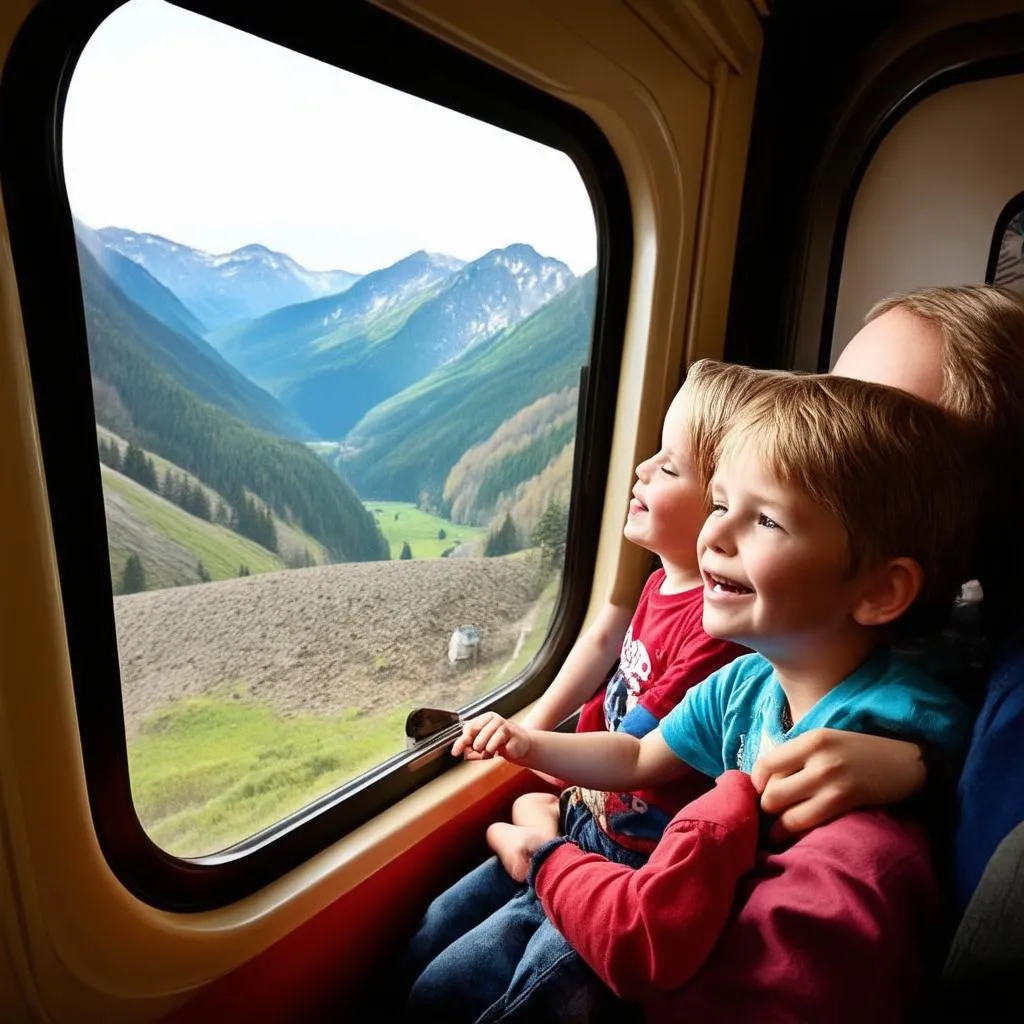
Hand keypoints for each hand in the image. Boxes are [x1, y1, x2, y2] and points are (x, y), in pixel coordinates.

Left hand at [452, 712, 532, 762]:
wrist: (522, 745)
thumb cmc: (501, 744)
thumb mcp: (483, 747)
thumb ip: (471, 750)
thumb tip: (463, 753)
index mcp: (485, 719)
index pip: (469, 727)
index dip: (461, 741)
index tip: (455, 751)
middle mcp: (493, 719)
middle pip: (475, 731)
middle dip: (475, 746)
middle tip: (479, 751)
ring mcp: (503, 725)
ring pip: (485, 740)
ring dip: (485, 750)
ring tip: (489, 752)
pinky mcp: (511, 733)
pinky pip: (496, 744)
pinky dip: (494, 751)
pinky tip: (498, 752)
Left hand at [750, 729, 925, 838]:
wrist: (905, 763)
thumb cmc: (859, 752)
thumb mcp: (825, 741)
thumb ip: (796, 756)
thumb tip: (763, 780)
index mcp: (810, 740)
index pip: (765, 764)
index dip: (756, 782)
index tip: (761, 790)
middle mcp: (818, 759)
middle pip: (771, 793)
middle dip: (767, 807)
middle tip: (772, 812)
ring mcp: (832, 782)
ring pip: (786, 814)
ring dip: (778, 826)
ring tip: (779, 829)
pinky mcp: (845, 803)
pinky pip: (808, 823)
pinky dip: (796, 832)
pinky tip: (798, 834)